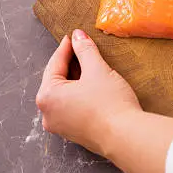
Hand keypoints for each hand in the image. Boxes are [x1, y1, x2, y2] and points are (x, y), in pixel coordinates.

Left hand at [36, 29, 141, 155]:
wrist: (125, 136)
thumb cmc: (109, 104)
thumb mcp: (97, 70)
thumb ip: (85, 50)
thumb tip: (78, 36)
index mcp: (47, 96)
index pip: (55, 64)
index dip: (66, 47)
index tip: (74, 36)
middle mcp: (48, 113)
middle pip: (57, 80)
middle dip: (71, 64)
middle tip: (83, 48)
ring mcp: (60, 126)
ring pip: (65, 94)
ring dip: (76, 79)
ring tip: (90, 66)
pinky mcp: (74, 133)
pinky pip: (72, 107)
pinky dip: (80, 95)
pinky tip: (94, 87)